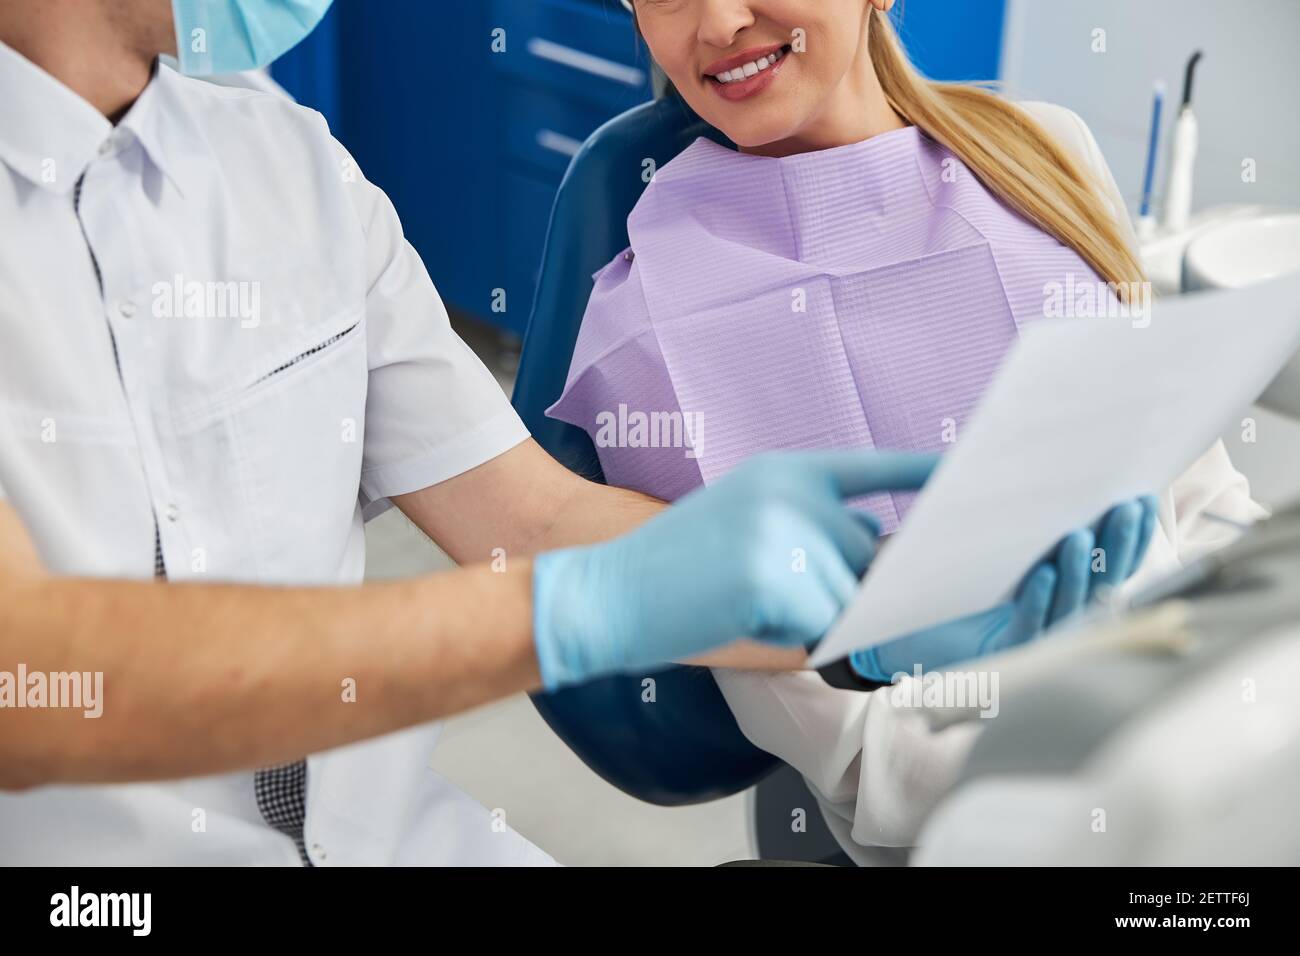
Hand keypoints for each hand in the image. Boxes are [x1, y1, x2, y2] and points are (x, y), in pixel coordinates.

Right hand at [532, 451, 939, 689]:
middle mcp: (792, 491)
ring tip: (743, 598)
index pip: (871, 468)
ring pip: (846, 595)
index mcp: (785, 471)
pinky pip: (820, 627)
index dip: (922, 475)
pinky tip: (737, 614)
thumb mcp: (743, 521)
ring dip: (811, 613)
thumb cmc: (674, 571)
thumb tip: (870, 564)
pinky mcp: (775, 579)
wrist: (605, 593)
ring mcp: (784, 532)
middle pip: (866, 551)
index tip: (966, 475)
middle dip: (838, 581)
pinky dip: (788, 635)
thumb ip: (806, 529)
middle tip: (765, 586)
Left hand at [851, 496, 1158, 680]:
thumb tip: (1046, 458)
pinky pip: (1027, 625)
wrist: (914, 628)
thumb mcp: (999, 542)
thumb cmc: (962, 579)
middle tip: (1127, 506)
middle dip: (1118, 543)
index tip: (1145, 497)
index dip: (1134, 535)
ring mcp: (1036, 635)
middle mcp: (1061, 614)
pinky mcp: (1003, 651)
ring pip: (1068, 604)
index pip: (1115, 563)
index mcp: (1070, 588)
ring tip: (1080, 535)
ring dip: (1079, 570)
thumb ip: (1026, 516)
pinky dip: (1037, 599)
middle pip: (1102, 581)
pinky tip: (1042, 573)